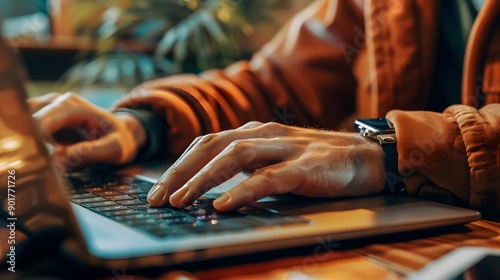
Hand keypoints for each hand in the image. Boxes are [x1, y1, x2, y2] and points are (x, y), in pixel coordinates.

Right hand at [32, 92, 146, 169]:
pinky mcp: (46, 116)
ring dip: (29, 141)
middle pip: (27, 121)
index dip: (34, 141)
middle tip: (36, 163)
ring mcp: (50, 107)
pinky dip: (30, 141)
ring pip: (23, 123)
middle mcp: (58, 101)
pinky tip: (43, 152)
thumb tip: (56, 159)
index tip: (38, 160)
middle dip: (29, 142)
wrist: (124, 133)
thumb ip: (89, 153)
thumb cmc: (121, 140)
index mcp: (73, 106)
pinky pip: (28, 127)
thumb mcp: (115, 149)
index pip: (40, 122)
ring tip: (41, 157)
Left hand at [148, 121, 384, 210]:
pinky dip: (245, 190)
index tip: (158, 190)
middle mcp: (264, 133)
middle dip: (180, 172)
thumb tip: (211, 192)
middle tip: (157, 198)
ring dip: (203, 178)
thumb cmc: (314, 163)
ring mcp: (285, 147)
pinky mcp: (305, 165)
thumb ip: (246, 169)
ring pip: (235, 156)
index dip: (178, 166)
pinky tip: (225, 204)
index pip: (206, 143)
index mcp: (253, 132)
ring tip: (181, 200)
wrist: (364, 157)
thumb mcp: (273, 160)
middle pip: (212, 146)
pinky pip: (269, 177)